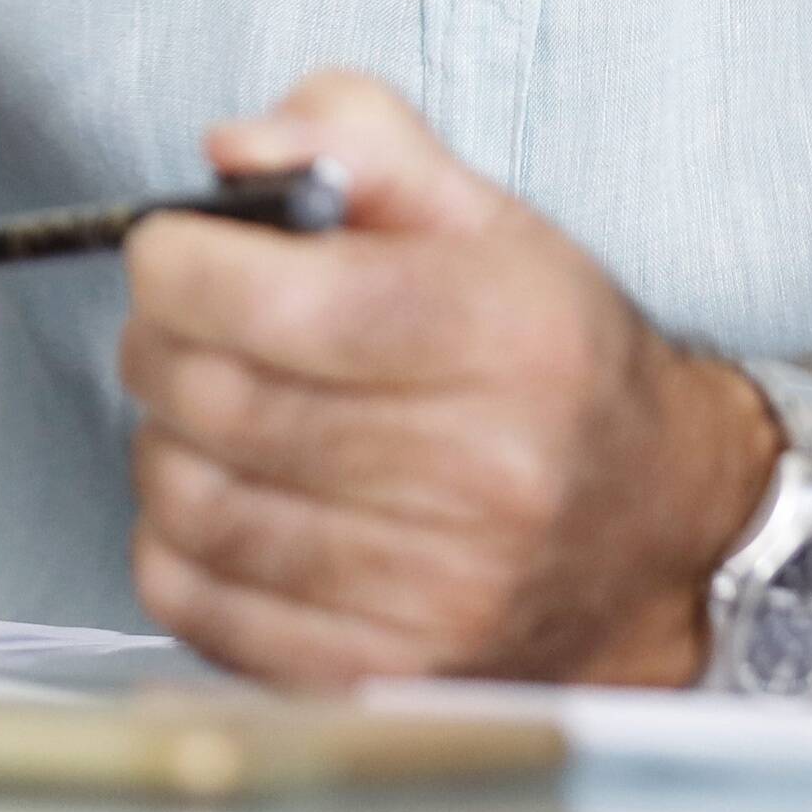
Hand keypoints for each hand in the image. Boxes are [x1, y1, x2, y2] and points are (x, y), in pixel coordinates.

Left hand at [120, 71, 774, 688]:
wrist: (651, 526)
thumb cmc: (550, 359)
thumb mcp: (481, 214)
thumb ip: (357, 139)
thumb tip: (232, 150)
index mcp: (504, 335)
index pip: (278, 301)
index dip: (180, 264)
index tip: (172, 251)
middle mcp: (482, 472)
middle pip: (220, 399)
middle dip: (160, 343)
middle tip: (176, 323)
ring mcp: (435, 591)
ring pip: (195, 501)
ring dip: (164, 438)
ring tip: (208, 408)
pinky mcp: (381, 671)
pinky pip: (196, 600)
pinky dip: (174, 539)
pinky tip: (226, 495)